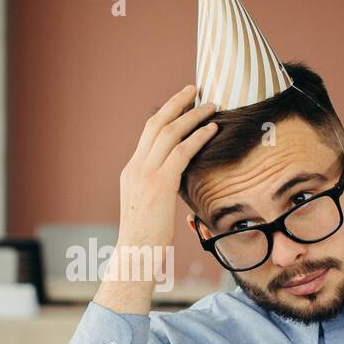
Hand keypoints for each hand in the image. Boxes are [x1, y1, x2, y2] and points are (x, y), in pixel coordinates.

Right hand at [95, 85, 217, 314]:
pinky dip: (198, 137)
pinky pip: (181, 152)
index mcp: (131, 171)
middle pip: (155, 124)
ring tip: (211, 106)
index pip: (148, 134)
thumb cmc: (146, 238)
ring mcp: (145, 175)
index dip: (166, 114)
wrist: (135, 254)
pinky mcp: (159, 185)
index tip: (182, 103)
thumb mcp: (150, 207)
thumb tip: (181, 181)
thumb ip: (161, 189)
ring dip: (192, 116)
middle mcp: (135, 167)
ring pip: (169, 133)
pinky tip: (211, 129)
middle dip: (176, 103)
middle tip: (194, 89)